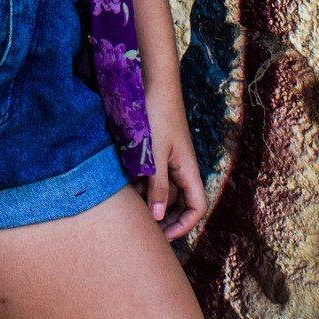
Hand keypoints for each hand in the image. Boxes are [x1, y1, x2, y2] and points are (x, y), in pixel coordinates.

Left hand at [135, 82, 207, 241]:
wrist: (151, 82)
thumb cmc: (156, 115)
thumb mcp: (154, 154)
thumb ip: (156, 185)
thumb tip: (157, 217)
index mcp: (188, 170)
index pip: (196, 207)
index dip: (183, 226)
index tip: (162, 236)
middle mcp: (180, 168)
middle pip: (177, 204)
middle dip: (162, 219)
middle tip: (142, 231)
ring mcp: (166, 160)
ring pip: (160, 191)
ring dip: (146, 201)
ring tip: (127, 208)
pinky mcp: (153, 152)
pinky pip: (149, 177)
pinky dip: (138, 185)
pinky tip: (122, 187)